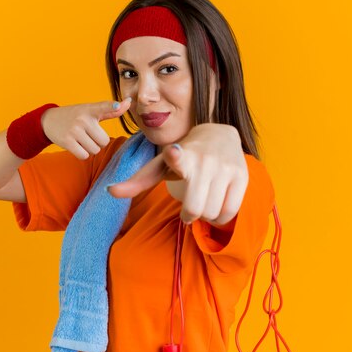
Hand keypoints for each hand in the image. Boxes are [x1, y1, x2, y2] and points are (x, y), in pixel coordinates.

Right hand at [41, 99, 130, 158]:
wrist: (48, 120)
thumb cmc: (76, 116)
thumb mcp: (91, 110)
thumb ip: (111, 110)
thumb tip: (129, 102)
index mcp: (90, 109)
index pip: (103, 106)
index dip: (112, 106)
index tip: (118, 105)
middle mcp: (83, 119)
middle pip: (104, 141)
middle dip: (98, 142)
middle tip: (88, 134)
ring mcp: (74, 130)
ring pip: (94, 150)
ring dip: (90, 148)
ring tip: (81, 139)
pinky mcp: (67, 141)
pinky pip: (84, 155)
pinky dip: (82, 154)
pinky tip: (76, 145)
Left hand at [108, 123, 248, 225]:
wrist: (220, 135)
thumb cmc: (184, 156)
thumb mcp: (160, 166)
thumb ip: (137, 180)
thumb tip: (109, 192)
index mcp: (181, 155)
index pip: (178, 156)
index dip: (176, 156)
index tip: (175, 152)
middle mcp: (205, 160)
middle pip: (194, 208)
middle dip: (188, 214)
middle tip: (188, 209)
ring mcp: (225, 168)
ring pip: (211, 212)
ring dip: (205, 216)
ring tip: (203, 203)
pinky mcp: (242, 176)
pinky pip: (229, 212)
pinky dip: (220, 217)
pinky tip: (216, 206)